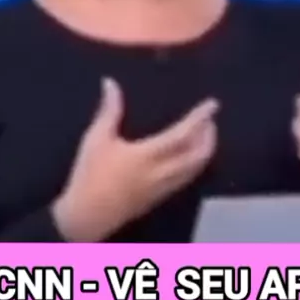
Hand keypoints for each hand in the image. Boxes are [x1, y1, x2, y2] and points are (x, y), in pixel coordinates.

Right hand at [52, 79, 218, 240]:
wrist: (86, 217)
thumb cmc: (90, 175)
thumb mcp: (96, 139)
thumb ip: (109, 110)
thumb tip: (110, 83)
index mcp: (148, 155)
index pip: (182, 134)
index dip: (200, 119)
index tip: (213, 105)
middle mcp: (162, 173)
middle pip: (198, 156)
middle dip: (209, 137)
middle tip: (210, 121)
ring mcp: (163, 188)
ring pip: (195, 170)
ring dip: (204, 151)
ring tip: (205, 136)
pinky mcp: (159, 198)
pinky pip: (186, 179)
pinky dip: (195, 164)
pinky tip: (189, 157)